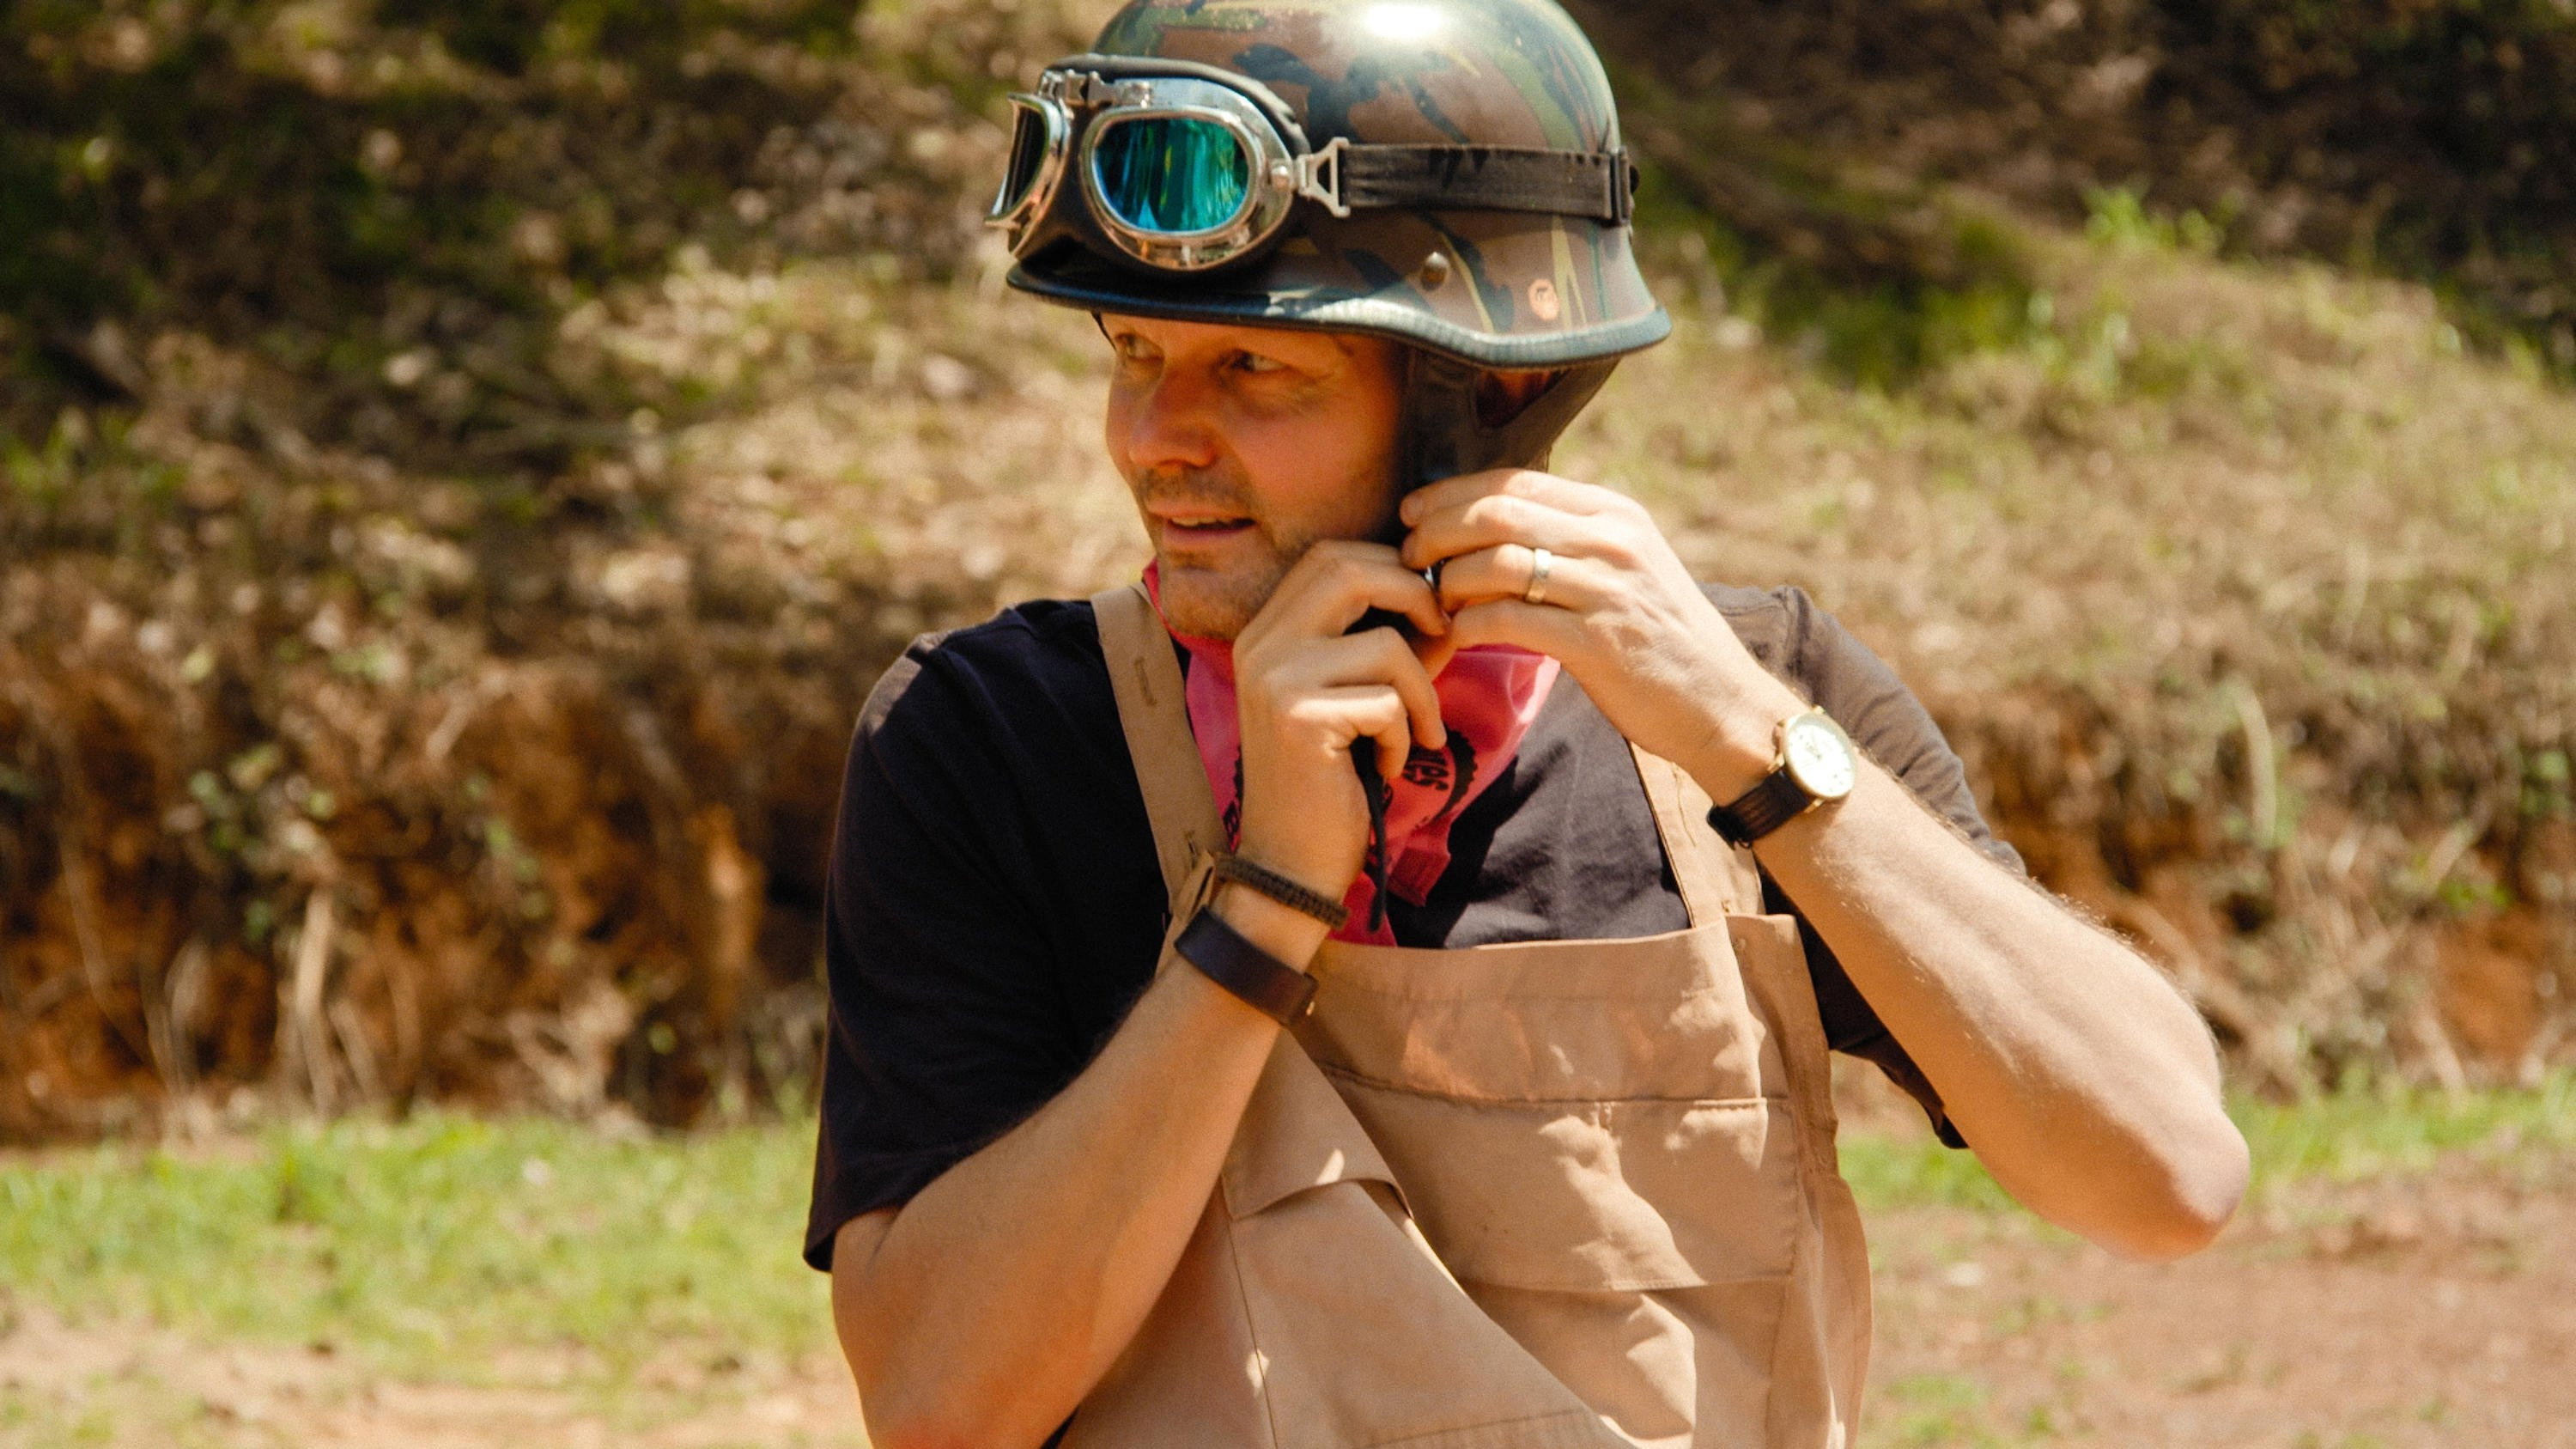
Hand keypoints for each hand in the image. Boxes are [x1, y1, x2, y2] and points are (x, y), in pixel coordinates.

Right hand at [1229, 540, 1451, 908]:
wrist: (1288, 862)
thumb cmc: (1332, 777)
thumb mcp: (1358, 696)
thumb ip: (1391, 643)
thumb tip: (1449, 605)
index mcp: (1267, 630)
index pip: (1332, 555)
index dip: (1392, 568)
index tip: (1428, 611)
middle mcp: (1260, 643)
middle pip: (1349, 569)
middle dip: (1415, 598)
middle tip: (1444, 640)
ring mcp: (1273, 679)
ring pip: (1383, 644)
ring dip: (1421, 691)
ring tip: (1416, 732)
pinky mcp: (1297, 719)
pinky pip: (1386, 702)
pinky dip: (1402, 736)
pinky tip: (1386, 766)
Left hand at [1399, 470, 1804, 801]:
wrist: (1721, 704)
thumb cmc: (1659, 642)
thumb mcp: (1623, 570)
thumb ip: (1569, 541)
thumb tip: (1492, 527)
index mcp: (1613, 513)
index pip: (1513, 481)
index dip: (1450, 492)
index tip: (1411, 513)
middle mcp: (1611, 539)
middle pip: (1496, 512)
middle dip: (1436, 530)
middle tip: (1407, 556)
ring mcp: (1607, 588)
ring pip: (1496, 561)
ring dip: (1447, 580)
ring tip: (1430, 601)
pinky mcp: (1598, 641)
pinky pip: (1509, 618)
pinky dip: (1469, 624)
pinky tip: (1455, 636)